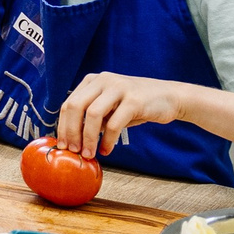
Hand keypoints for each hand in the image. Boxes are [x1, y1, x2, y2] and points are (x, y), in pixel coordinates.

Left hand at [58, 73, 180, 157]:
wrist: (170, 97)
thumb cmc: (136, 105)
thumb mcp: (110, 107)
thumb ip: (92, 116)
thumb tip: (72, 138)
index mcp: (92, 81)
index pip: (68, 103)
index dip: (62, 125)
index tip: (62, 145)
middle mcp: (103, 80)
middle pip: (75, 106)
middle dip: (71, 131)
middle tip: (72, 151)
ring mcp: (118, 88)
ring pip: (92, 114)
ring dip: (88, 138)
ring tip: (88, 153)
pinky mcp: (134, 100)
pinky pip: (114, 123)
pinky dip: (108, 140)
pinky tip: (107, 150)